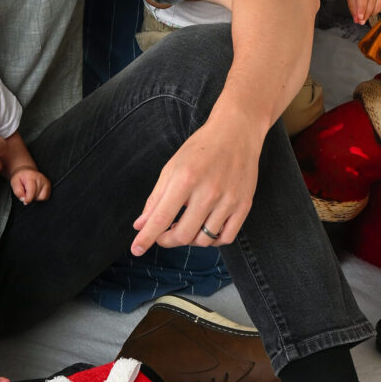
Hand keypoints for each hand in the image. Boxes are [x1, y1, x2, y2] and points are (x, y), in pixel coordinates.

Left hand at [9, 167, 51, 204]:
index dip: (27, 199)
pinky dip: (40, 197)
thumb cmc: (20, 176)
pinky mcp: (48, 184)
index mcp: (31, 177)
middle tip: (26, 191)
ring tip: (31, 191)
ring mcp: (46, 181)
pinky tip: (36, 192)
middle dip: (30, 197)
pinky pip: (46, 197)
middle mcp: (40, 178)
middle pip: (36, 196)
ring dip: (35, 197)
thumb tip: (24, 199)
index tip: (24, 199)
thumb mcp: (14, 182)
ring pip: (42, 197)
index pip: (32, 192)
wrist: (26, 170)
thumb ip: (18, 192)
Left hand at [130, 112, 262, 255]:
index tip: (136, 249)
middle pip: (183, 235)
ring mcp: (229, 200)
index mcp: (185, 178)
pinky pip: (226, 238)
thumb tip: (140, 225)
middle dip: (167, 240)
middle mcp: (208, 191)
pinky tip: (205, 229)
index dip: (147, 237)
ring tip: (185, 226)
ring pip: (204, 240)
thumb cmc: (200, 148)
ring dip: (189, 239)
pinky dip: (212, 240)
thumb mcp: (172, 166)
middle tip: (163, 234)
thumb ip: (156, 198)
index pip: (161, 218)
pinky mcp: (244, 205)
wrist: (236, 132)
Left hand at [340, 0, 380, 23]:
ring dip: (373, 13)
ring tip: (365, 16)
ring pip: (380, 3)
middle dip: (366, 13)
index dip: (361, 8)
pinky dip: (379, 10)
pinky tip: (372, 11)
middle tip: (361, 21)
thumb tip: (357, 19)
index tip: (360, 18)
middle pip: (372, 0)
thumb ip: (352, 6)